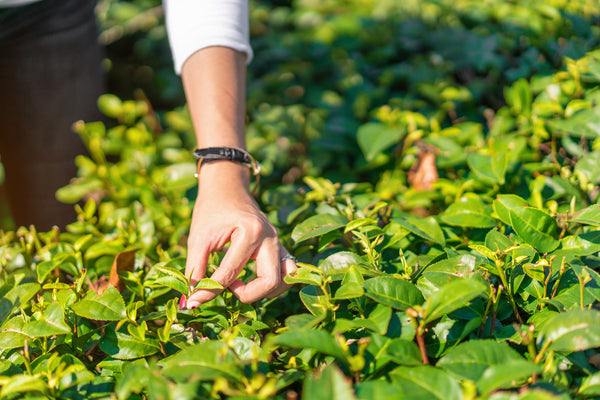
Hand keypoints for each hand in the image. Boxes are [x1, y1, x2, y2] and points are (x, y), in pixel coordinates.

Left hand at [182, 161, 295, 308]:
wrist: (227, 187)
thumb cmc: (211, 209)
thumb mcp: (198, 238)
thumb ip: (195, 269)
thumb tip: (190, 301)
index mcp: (250, 231)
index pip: (231, 273)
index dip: (209, 291)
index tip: (194, 300)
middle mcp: (270, 237)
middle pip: (270, 281)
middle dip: (247, 294)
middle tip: (228, 287)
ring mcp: (278, 242)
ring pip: (285, 279)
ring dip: (264, 291)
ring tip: (242, 283)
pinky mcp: (279, 247)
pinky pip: (287, 272)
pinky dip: (272, 283)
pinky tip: (251, 280)